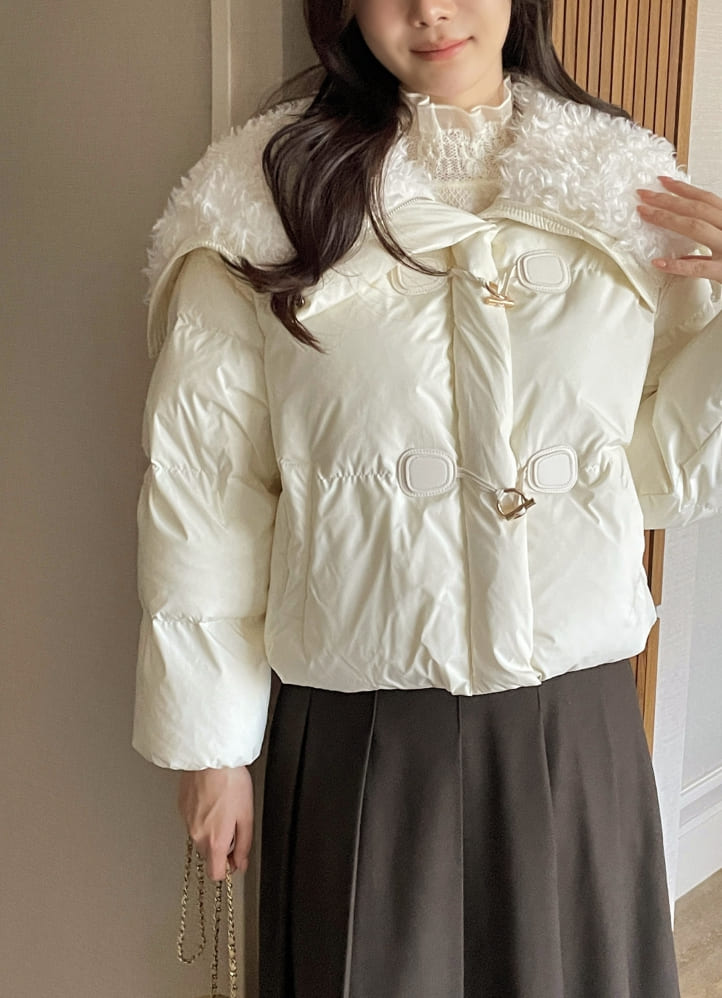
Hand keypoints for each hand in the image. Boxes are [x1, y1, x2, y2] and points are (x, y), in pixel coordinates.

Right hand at [178, 766, 253, 880]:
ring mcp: (186, 822)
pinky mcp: (181, 808)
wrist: (211, 758)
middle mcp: (196, 835)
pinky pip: (193, 821)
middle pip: (208, 854)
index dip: (227, 869)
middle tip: (233, 825)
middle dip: (220, 846)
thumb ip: (244, 844)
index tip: (234, 858)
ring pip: (200, 837)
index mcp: (214, 840)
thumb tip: (240, 863)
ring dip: (211, 831)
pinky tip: (212, 800)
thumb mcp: (247, 816)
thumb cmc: (231, 782)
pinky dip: (202, 817)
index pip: (215, 873)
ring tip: (223, 807)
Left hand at [636, 176, 721, 283]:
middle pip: (697, 209)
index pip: (707, 199)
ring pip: (696, 228)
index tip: (662, 182)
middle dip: (668, 200)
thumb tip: (683, 253)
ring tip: (645, 214)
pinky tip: (659, 262)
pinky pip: (699, 268)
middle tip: (644, 195)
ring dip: (667, 219)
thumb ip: (711, 243)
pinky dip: (677, 265)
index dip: (683, 189)